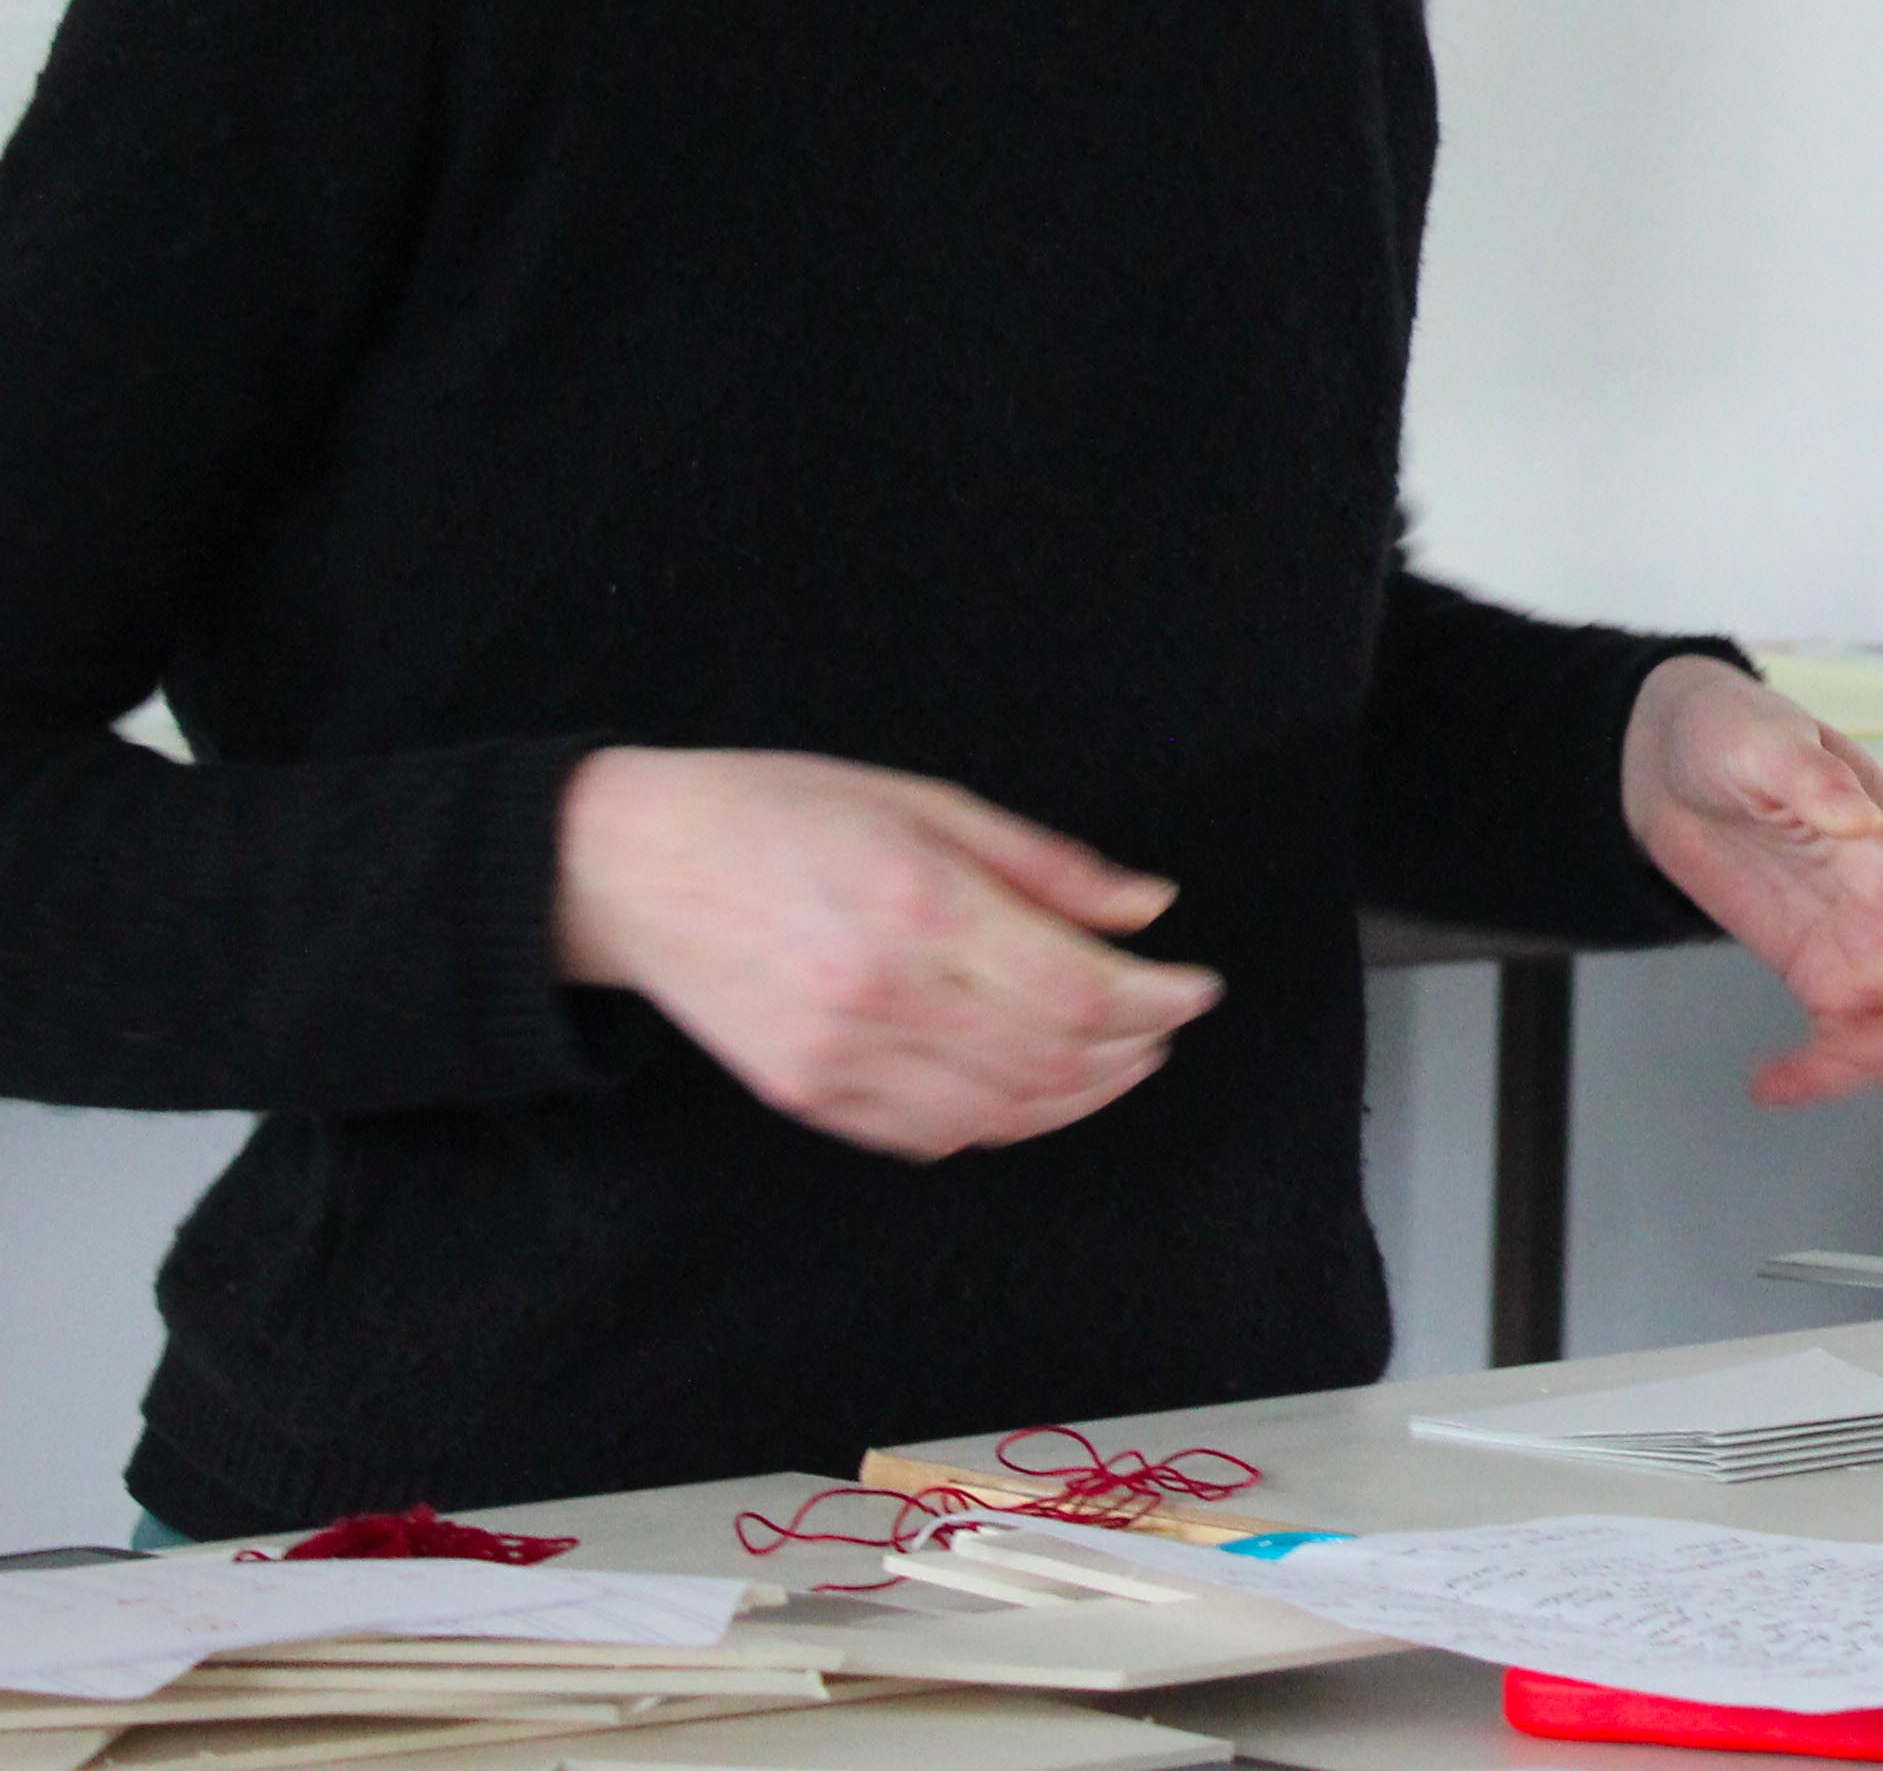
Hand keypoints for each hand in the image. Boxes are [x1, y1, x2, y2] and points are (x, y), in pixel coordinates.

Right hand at [553, 748, 1219, 1160]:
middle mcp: (880, 996)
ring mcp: (838, 1060)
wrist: (630, 867)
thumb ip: (1044, 866)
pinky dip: (1003, 1122)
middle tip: (1167, 1022)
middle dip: (1132, 1048)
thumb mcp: (923, 802)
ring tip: (1121, 1059)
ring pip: (1002, 1112)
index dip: (1156, 999)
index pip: (1077, 989)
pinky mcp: (807, 1097)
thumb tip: (1148, 908)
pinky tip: (1034, 1088)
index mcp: (917, 907)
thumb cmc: (778, 812)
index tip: (1196, 987)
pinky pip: (933, 1136)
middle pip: (1052, 1059)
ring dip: (1081, 1096)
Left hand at [1623, 659, 1882, 1106]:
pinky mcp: (1817, 968)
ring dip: (1867, 1065)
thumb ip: (1808, 775)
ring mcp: (1858, 940)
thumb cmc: (1729, 730)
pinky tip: (1771, 1081)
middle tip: (1825, 1038)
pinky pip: (1850, 1038)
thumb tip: (1858, 816)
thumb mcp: (1758, 735)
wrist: (1676, 758)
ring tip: (1789, 1073)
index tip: (1840, 994)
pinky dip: (1823, 1075)